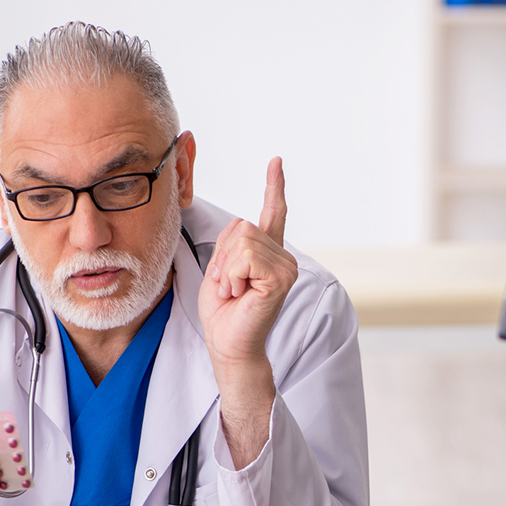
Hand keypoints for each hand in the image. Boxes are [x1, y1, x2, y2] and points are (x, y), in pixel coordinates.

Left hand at [198, 157, 298, 368]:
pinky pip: (245, 258)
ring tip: (235, 291)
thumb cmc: (222, 312)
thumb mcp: (220, 268)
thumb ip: (231, 243)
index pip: (273, 213)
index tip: (276, 162)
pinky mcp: (281, 278)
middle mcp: (282, 257)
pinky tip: (240, 294)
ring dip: (227, 269)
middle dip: (223, 257)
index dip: (274, 186)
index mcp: (268, 253)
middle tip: (229, 286)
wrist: (226, 342)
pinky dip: (233, 276)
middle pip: (242, 227)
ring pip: (242, 242)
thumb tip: (242, 221)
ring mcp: (285, 267)